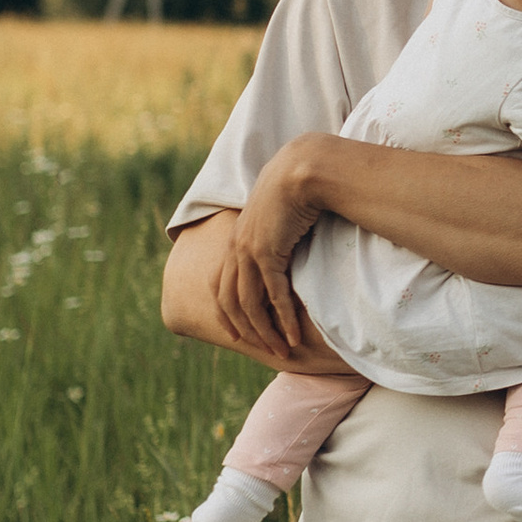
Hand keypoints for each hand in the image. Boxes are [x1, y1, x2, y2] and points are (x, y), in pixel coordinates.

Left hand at [214, 138, 331, 358]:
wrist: (300, 171)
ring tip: (280, 350)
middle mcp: (235, 249)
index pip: (221, 286)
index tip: (236, 334)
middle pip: (230, 302)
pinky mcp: (267, 254)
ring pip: (249, 305)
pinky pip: (273, 296)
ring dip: (265, 331)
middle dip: (245, 330)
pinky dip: (283, 319)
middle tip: (262, 349)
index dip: (226, 313)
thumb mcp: (276, 214)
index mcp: (234, 241)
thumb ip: (274, 231)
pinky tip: (292, 335)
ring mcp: (248, 253)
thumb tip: (284, 239)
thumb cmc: (294, 188)